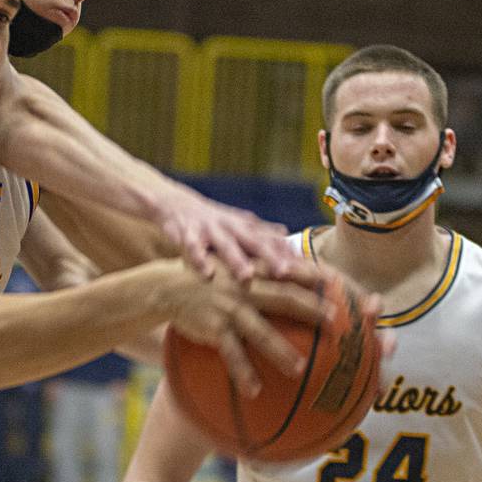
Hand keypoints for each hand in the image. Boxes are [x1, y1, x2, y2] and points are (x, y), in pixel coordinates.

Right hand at [154, 186, 298, 282]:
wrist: (173, 204)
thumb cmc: (211, 220)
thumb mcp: (238, 224)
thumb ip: (263, 232)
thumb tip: (290, 238)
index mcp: (245, 228)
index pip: (272, 241)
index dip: (290, 255)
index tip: (307, 270)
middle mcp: (231, 228)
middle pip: (254, 243)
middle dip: (269, 257)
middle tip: (285, 273)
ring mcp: (209, 230)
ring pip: (225, 246)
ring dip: (236, 261)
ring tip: (247, 277)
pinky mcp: (186, 235)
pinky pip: (192, 249)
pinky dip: (199, 260)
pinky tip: (207, 274)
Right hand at [164, 264, 354, 396]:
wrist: (166, 286)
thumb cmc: (207, 276)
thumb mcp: (233, 263)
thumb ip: (262, 264)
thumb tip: (290, 253)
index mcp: (253, 271)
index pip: (290, 270)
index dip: (316, 276)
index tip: (340, 284)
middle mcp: (244, 287)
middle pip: (284, 297)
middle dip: (311, 309)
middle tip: (335, 323)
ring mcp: (228, 307)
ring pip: (260, 331)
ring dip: (280, 351)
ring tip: (299, 369)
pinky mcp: (213, 327)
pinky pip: (232, 353)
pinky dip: (243, 372)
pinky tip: (254, 391)